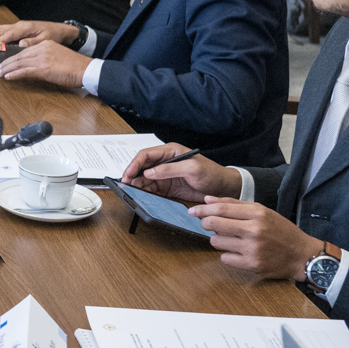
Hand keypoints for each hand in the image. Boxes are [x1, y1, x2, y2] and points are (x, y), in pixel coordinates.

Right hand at [0, 19, 71, 47]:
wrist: (59, 30)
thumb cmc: (53, 34)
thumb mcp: (45, 40)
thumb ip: (33, 42)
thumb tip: (21, 44)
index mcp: (25, 28)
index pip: (9, 34)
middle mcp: (20, 25)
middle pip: (0, 29)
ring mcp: (18, 26)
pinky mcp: (18, 28)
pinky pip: (3, 29)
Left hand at [0, 40, 89, 89]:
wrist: (85, 69)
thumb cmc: (75, 66)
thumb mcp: (57, 56)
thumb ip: (44, 58)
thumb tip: (33, 65)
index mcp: (46, 44)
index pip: (25, 50)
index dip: (14, 57)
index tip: (6, 61)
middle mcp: (42, 49)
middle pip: (20, 56)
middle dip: (7, 62)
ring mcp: (42, 58)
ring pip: (20, 63)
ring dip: (8, 68)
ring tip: (0, 73)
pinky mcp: (43, 69)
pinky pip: (25, 71)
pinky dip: (14, 74)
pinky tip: (8, 77)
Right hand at [122, 141, 240, 202]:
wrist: (223, 188)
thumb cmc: (211, 173)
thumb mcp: (192, 168)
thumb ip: (170, 169)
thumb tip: (149, 172)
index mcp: (170, 151)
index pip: (146, 155)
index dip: (135, 163)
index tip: (128, 174)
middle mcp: (165, 162)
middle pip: (142, 167)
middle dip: (132, 175)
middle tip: (126, 185)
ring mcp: (165, 175)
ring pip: (144, 179)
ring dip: (137, 185)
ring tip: (132, 192)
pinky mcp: (167, 187)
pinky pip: (151, 189)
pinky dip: (145, 193)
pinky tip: (141, 196)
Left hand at [186, 199, 323, 280]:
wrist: (302, 255)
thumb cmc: (281, 231)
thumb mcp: (263, 212)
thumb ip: (235, 204)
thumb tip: (208, 199)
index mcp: (257, 213)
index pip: (221, 208)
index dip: (203, 209)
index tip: (193, 210)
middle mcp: (254, 229)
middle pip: (214, 224)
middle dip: (205, 223)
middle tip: (207, 224)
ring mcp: (252, 248)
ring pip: (216, 241)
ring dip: (218, 239)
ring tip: (231, 238)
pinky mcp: (252, 264)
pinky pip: (224, 258)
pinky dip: (227, 254)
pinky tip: (238, 252)